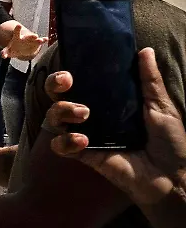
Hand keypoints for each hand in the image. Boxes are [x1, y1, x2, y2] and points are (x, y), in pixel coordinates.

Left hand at [1, 22, 47, 61]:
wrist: (21, 50)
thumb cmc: (13, 49)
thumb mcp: (8, 51)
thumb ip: (5, 52)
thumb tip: (3, 55)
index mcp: (17, 38)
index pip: (16, 33)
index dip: (17, 29)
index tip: (18, 26)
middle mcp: (25, 38)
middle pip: (28, 36)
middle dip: (31, 36)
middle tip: (34, 36)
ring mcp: (31, 40)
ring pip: (35, 39)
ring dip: (38, 40)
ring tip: (40, 40)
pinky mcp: (36, 44)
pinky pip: (41, 41)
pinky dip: (43, 40)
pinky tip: (46, 39)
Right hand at [50, 48, 185, 205]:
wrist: (171, 177)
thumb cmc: (170, 142)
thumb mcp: (161, 106)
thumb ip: (149, 80)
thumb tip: (144, 50)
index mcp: (109, 103)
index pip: (81, 85)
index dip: (67, 76)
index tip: (70, 71)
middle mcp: (93, 117)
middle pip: (60, 98)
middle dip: (55, 88)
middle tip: (67, 84)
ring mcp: (87, 135)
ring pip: (55, 119)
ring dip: (63, 111)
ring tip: (83, 114)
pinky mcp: (85, 155)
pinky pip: (61, 147)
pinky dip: (65, 141)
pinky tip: (82, 140)